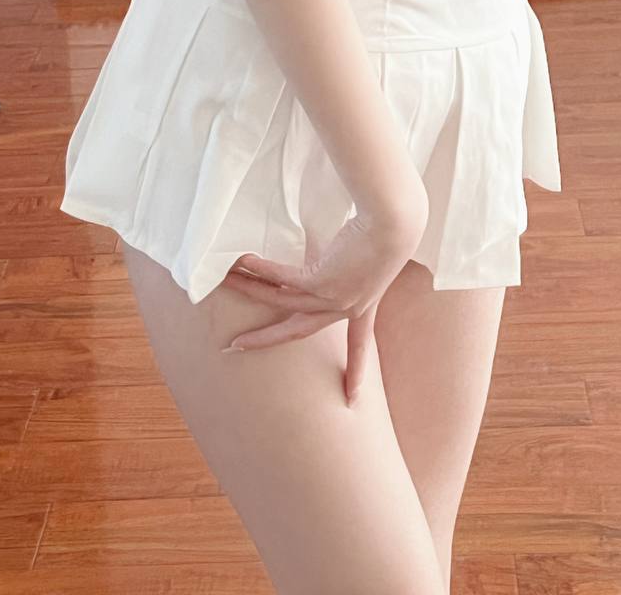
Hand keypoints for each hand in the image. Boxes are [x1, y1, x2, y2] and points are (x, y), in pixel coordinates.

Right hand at [218, 200, 427, 406]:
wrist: (394, 221)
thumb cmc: (388, 229)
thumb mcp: (370, 256)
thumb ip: (347, 265)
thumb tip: (323, 255)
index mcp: (366, 305)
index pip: (360, 345)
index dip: (355, 371)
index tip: (353, 399)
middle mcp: (349, 307)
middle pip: (301, 331)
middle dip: (266, 339)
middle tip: (236, 346)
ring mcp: (334, 297)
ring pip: (283, 301)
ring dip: (253, 290)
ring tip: (226, 281)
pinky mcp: (322, 279)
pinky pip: (283, 278)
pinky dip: (262, 269)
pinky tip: (242, 262)